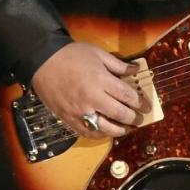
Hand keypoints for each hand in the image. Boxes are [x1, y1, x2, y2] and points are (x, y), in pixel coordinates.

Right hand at [31, 42, 145, 138]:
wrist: (42, 61)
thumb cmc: (72, 55)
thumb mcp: (98, 54)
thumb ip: (118, 65)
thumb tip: (136, 70)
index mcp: (102, 80)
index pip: (127, 96)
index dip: (140, 103)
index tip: (147, 106)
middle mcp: (93, 98)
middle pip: (119, 114)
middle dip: (133, 118)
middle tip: (140, 119)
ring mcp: (80, 111)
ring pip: (105, 128)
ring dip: (119, 130)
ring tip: (127, 129)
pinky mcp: (68, 118)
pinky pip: (87, 132)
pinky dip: (99, 135)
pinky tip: (106, 133)